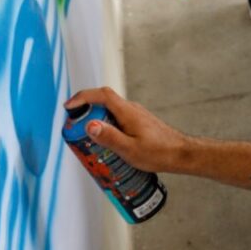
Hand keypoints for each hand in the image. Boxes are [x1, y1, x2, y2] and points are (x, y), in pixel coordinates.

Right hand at [64, 87, 188, 173]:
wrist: (181, 154)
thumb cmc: (158, 153)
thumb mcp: (129, 149)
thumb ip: (109, 137)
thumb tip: (89, 125)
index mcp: (127, 112)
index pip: (102, 95)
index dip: (83, 97)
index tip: (68, 106)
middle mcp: (131, 109)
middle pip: (104, 101)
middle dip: (86, 110)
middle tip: (74, 127)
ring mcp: (136, 115)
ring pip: (111, 111)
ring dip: (97, 119)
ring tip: (88, 138)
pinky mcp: (139, 123)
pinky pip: (118, 119)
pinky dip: (108, 125)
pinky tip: (107, 143)